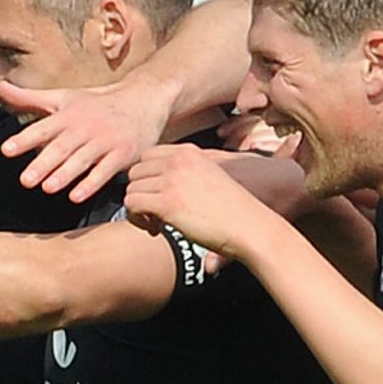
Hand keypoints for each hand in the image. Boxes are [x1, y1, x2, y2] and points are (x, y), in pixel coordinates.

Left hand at [0, 69, 180, 200]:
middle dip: (43, 163)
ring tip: (47, 188)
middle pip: (62, 147)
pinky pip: (105, 171)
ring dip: (65, 174)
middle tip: (25, 180)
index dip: (24, 139)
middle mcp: (86, 126)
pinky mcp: (123, 154)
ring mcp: (105, 141)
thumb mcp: (63, 97)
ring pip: (82, 160)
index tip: (6, 150)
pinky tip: (75, 197)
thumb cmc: (96, 103)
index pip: (43, 128)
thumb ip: (30, 98)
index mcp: (68, 114)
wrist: (144, 100)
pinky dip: (91, 184)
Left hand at [120, 142, 278, 257]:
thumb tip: (169, 187)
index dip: (148, 179)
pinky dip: (138, 221)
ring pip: (130, 189)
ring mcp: (172, 179)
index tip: (159, 197)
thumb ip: (190, 176)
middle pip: (135, 172)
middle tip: (155, 215)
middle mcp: (179, 161)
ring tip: (156, 225)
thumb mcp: (213, 178)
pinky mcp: (167, 202)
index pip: (148, 157)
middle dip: (141, 194)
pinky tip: (156, 231)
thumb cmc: (237, 209)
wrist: (252, 225)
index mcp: (190, 153)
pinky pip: (132, 205)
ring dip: (138, 210)